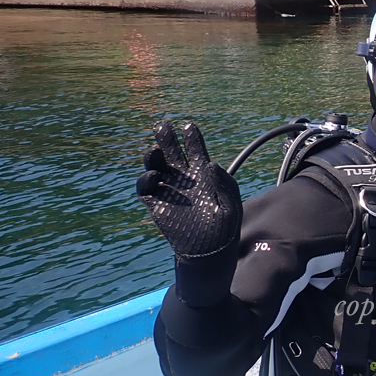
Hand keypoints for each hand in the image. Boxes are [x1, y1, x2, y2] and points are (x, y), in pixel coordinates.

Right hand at [136, 120, 241, 258]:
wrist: (210, 250)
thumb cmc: (224, 226)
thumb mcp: (230, 204)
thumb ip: (223, 184)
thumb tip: (210, 164)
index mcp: (203, 174)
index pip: (195, 150)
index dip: (191, 137)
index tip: (188, 126)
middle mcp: (183, 178)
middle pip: (171, 152)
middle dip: (166, 138)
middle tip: (163, 124)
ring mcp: (168, 189)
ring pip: (155, 166)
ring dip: (153, 156)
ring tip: (155, 150)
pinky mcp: (156, 204)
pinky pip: (145, 188)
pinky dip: (145, 180)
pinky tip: (154, 176)